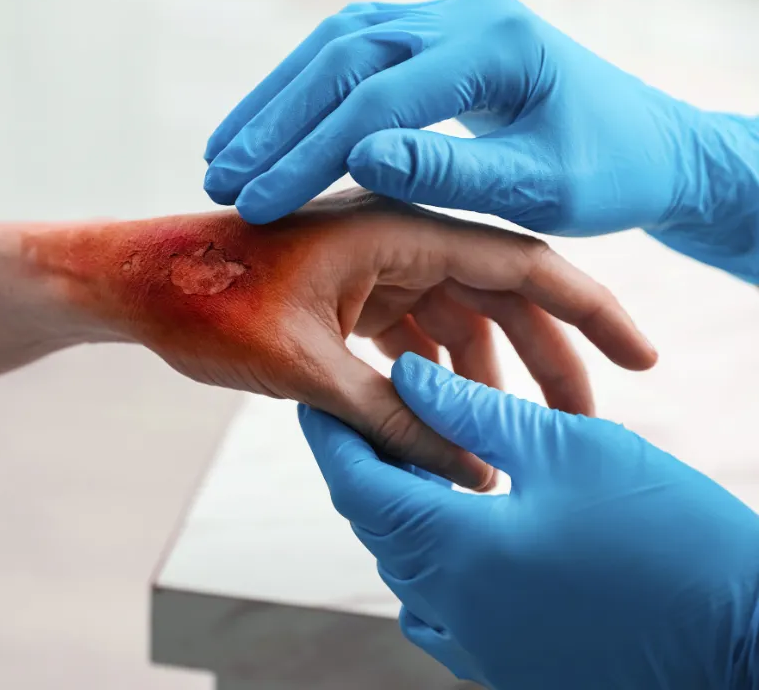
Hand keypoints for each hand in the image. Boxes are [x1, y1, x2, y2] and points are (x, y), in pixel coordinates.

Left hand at [35, 189, 656, 488]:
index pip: (520, 263)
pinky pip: (411, 335)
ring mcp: (370, 266)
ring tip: (509, 443)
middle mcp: (393, 237)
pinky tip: (444, 425)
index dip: (588, 311)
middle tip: (584, 424)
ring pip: (455, 321)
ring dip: (484, 378)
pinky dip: (431, 379)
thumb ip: (393, 421)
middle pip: (498, 296)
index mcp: (395, 227)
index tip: (639, 357)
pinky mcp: (345, 294)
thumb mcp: (307, 370)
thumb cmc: (206, 302)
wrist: (135, 285)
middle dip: (543, 359)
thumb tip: (473, 473)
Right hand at [203, 0, 758, 278]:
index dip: (312, 154)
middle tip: (221, 178)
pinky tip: (263, 128)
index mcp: (499, 47)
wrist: (644, 143)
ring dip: (275, 100)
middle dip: (276, 122)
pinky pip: (348, 51)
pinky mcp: (431, 34)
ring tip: (223, 156)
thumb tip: (359, 160)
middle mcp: (466, 14)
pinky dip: (299, 91)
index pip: (381, 99)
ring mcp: (445, 16)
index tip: (259, 204)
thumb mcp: (542, 188)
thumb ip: (453, 172)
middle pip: (344, 57)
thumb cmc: (606, 175)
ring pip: (335, 44)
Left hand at [301, 352, 758, 688]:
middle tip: (377, 414)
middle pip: (375, 520)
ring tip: (427, 458)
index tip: (320, 396)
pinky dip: (435, 558)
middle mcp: (447, 605)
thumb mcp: (570, 449)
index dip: (333, 431)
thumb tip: (409, 377)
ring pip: (404, 562)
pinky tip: (466, 525)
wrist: (744, 642)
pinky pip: (437, 606)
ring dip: (404, 508)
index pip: (355, 479)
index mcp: (451, 548)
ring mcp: (475, 645)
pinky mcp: (505, 665)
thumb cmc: (670, 536)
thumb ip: (473, 412)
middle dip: (369, 463)